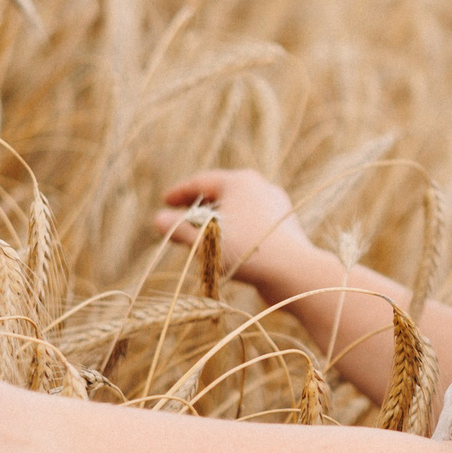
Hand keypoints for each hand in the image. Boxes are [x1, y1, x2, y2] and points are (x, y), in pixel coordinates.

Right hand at [153, 168, 315, 289]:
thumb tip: (157, 219)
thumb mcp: (205, 239)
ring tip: (203, 234)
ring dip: (219, 220)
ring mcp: (276, 205)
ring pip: (239, 209)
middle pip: (222, 193)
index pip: (202, 182)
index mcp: (240, 181)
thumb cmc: (245, 250)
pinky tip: (229, 247)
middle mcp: (261, 186)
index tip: (165, 201)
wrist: (294, 271)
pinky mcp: (285, 225)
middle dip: (200, 206)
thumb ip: (179, 228)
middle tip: (181, 216)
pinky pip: (253, 223)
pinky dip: (236, 230)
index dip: (181, 192)